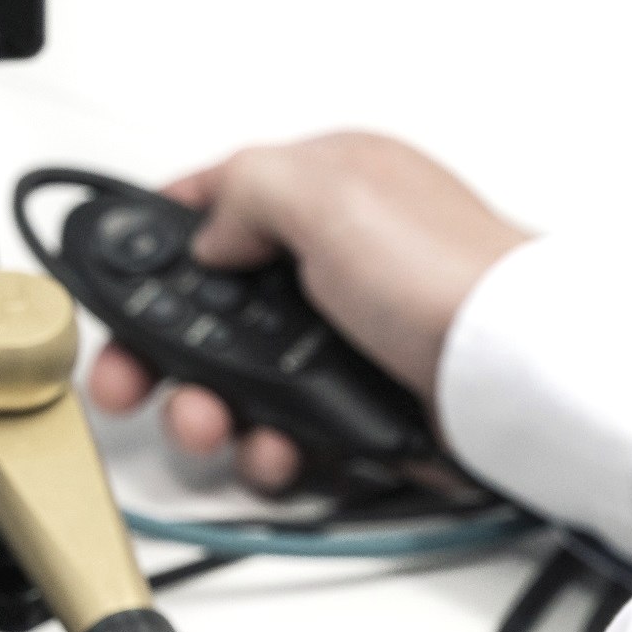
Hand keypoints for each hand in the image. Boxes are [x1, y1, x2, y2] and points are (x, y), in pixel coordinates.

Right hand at [82, 133, 529, 493]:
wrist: (522, 382)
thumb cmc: (452, 277)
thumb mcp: (329, 191)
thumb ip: (246, 191)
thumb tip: (210, 234)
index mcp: (327, 187)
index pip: (216, 197)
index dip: (155, 236)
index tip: (109, 275)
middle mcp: (333, 257)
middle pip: (210, 301)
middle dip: (163, 346)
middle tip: (131, 379)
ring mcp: (344, 334)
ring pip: (238, 374)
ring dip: (207, 404)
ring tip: (209, 423)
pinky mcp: (359, 402)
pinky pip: (284, 426)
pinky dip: (266, 442)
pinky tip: (273, 445)